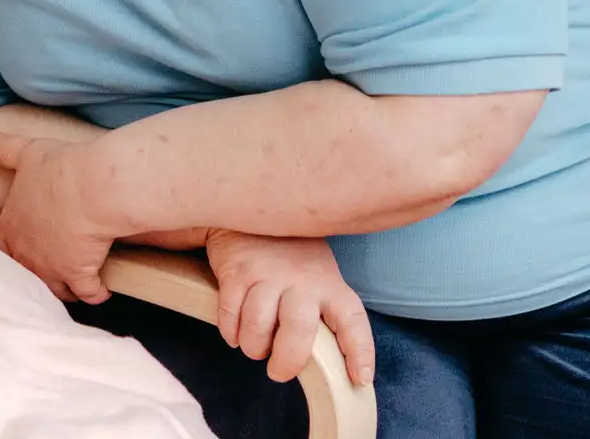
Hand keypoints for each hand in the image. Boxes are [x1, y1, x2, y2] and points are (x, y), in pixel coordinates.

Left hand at [0, 129, 115, 304]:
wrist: (92, 188)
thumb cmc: (59, 169)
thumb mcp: (26, 152)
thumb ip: (2, 148)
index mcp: (11, 227)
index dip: (7, 250)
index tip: (17, 251)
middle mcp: (26, 253)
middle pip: (25, 274)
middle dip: (35, 274)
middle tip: (47, 272)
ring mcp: (52, 269)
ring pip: (54, 288)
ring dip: (63, 287)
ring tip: (71, 284)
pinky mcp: (80, 275)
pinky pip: (87, 293)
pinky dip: (94, 293)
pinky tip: (100, 290)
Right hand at [205, 230, 374, 386]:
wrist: (250, 211)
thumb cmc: (291, 253)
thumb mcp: (319, 273)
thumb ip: (323, 308)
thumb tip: (330, 359)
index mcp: (328, 284)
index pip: (352, 321)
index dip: (359, 352)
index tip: (360, 378)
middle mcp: (300, 280)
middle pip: (298, 332)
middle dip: (287, 361)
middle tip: (279, 372)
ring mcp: (266, 274)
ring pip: (258, 327)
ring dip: (254, 348)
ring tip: (254, 348)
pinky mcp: (235, 271)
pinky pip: (230, 315)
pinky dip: (231, 332)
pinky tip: (235, 333)